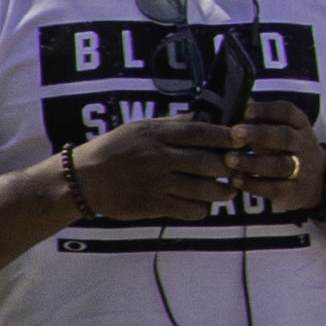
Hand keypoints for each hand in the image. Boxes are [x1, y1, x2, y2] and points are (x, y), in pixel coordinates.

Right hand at [68, 115, 249, 222]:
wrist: (82, 179)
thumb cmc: (115, 149)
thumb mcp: (140, 128)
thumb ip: (173, 124)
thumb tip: (206, 116)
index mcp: (157, 134)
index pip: (202, 133)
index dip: (227, 137)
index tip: (243, 140)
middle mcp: (159, 157)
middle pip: (209, 163)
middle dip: (231, 167)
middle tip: (239, 169)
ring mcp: (156, 183)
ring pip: (205, 189)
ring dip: (223, 191)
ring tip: (229, 190)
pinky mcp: (153, 205)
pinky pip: (189, 209)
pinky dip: (203, 208)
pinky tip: (203, 204)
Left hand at [228, 112, 321, 204]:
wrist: (317, 179)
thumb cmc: (285, 148)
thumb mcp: (278, 129)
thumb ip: (256, 118)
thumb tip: (229, 101)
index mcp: (299, 125)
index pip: (287, 112)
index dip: (266, 110)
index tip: (245, 110)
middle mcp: (304, 145)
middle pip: (285, 137)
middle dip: (260, 134)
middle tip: (235, 132)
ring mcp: (303, 169)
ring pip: (280, 165)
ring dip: (253, 162)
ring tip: (229, 159)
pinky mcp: (295, 191)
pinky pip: (276, 188)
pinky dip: (254, 184)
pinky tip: (236, 180)